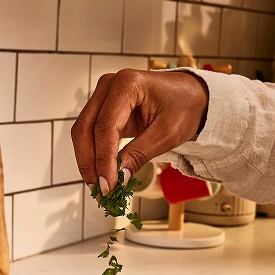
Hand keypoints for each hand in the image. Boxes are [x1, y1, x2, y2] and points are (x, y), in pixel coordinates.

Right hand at [71, 69, 208, 193]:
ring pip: (82, 132)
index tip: (107, 185)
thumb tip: (118, 178)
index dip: (103, 159)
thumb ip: (140, 154)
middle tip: (99, 190)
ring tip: (99, 186)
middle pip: (85, 128)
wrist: (192, 96)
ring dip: (88, 161)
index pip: (105, 126)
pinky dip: (94, 154)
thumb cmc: (185, 107)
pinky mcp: (104, 108)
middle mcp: (110, 84)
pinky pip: (90, 133)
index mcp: (128, 84)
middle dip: (90, 162)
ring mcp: (104, 95)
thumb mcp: (167, 133)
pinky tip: (101, 174)